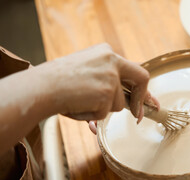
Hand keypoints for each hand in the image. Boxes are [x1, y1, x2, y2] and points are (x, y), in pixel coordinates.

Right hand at [36, 43, 158, 125]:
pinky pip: (104, 114)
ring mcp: (111, 76)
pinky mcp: (107, 92)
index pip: (133, 70)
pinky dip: (90, 116)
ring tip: (80, 102)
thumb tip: (125, 105)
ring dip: (101, 109)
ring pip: (118, 104)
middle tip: (139, 115)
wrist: (40, 87)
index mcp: (106, 53)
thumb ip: (106, 81)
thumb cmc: (57, 82)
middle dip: (142, 99)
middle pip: (141, 78)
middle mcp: (112, 60)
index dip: (142, 88)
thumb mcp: (86, 72)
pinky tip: (77, 106)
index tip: (149, 101)